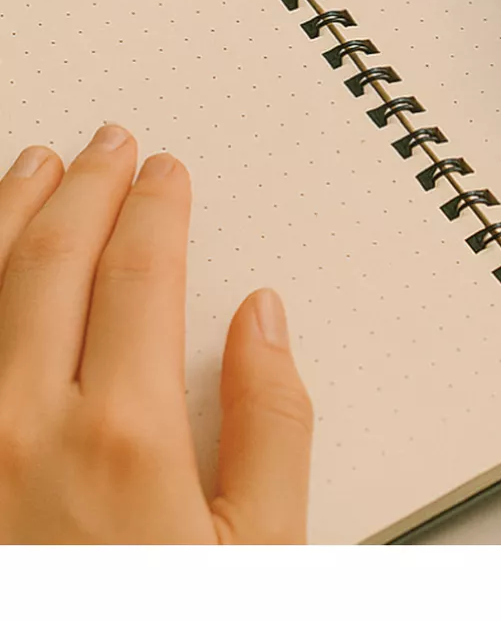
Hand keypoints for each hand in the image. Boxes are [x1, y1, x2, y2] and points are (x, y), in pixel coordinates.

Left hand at [0, 126, 311, 543]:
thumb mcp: (256, 555)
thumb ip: (271, 427)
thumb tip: (263, 320)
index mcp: (124, 439)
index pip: (139, 273)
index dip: (153, 208)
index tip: (163, 176)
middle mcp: (25, 431)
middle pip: (55, 261)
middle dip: (87, 187)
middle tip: (107, 148)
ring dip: (12, 211)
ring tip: (35, 169)